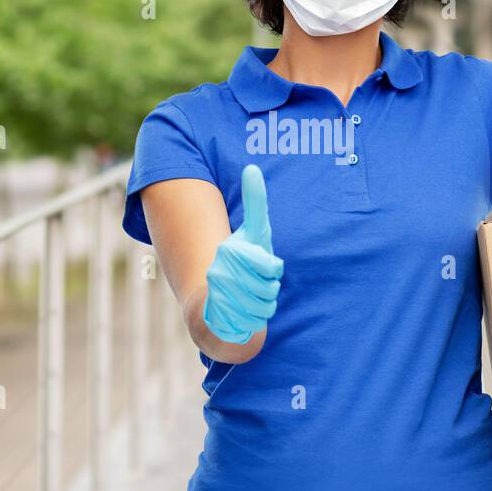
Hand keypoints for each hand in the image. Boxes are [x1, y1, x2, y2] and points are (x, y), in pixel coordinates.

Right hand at [202, 164, 283, 343]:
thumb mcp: (253, 231)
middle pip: (270, 288)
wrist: (217, 300)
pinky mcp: (217, 318)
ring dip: (264, 304)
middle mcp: (219, 272)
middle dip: (270, 289)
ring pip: (264, 306)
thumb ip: (255, 202)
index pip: (272, 267)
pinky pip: (254, 323)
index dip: (274, 270)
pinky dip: (255, 321)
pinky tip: (245, 313)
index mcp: (230, 250)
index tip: (265, 266)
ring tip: (252, 297)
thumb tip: (252, 167)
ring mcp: (217, 297)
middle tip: (258, 283)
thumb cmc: (243, 260)